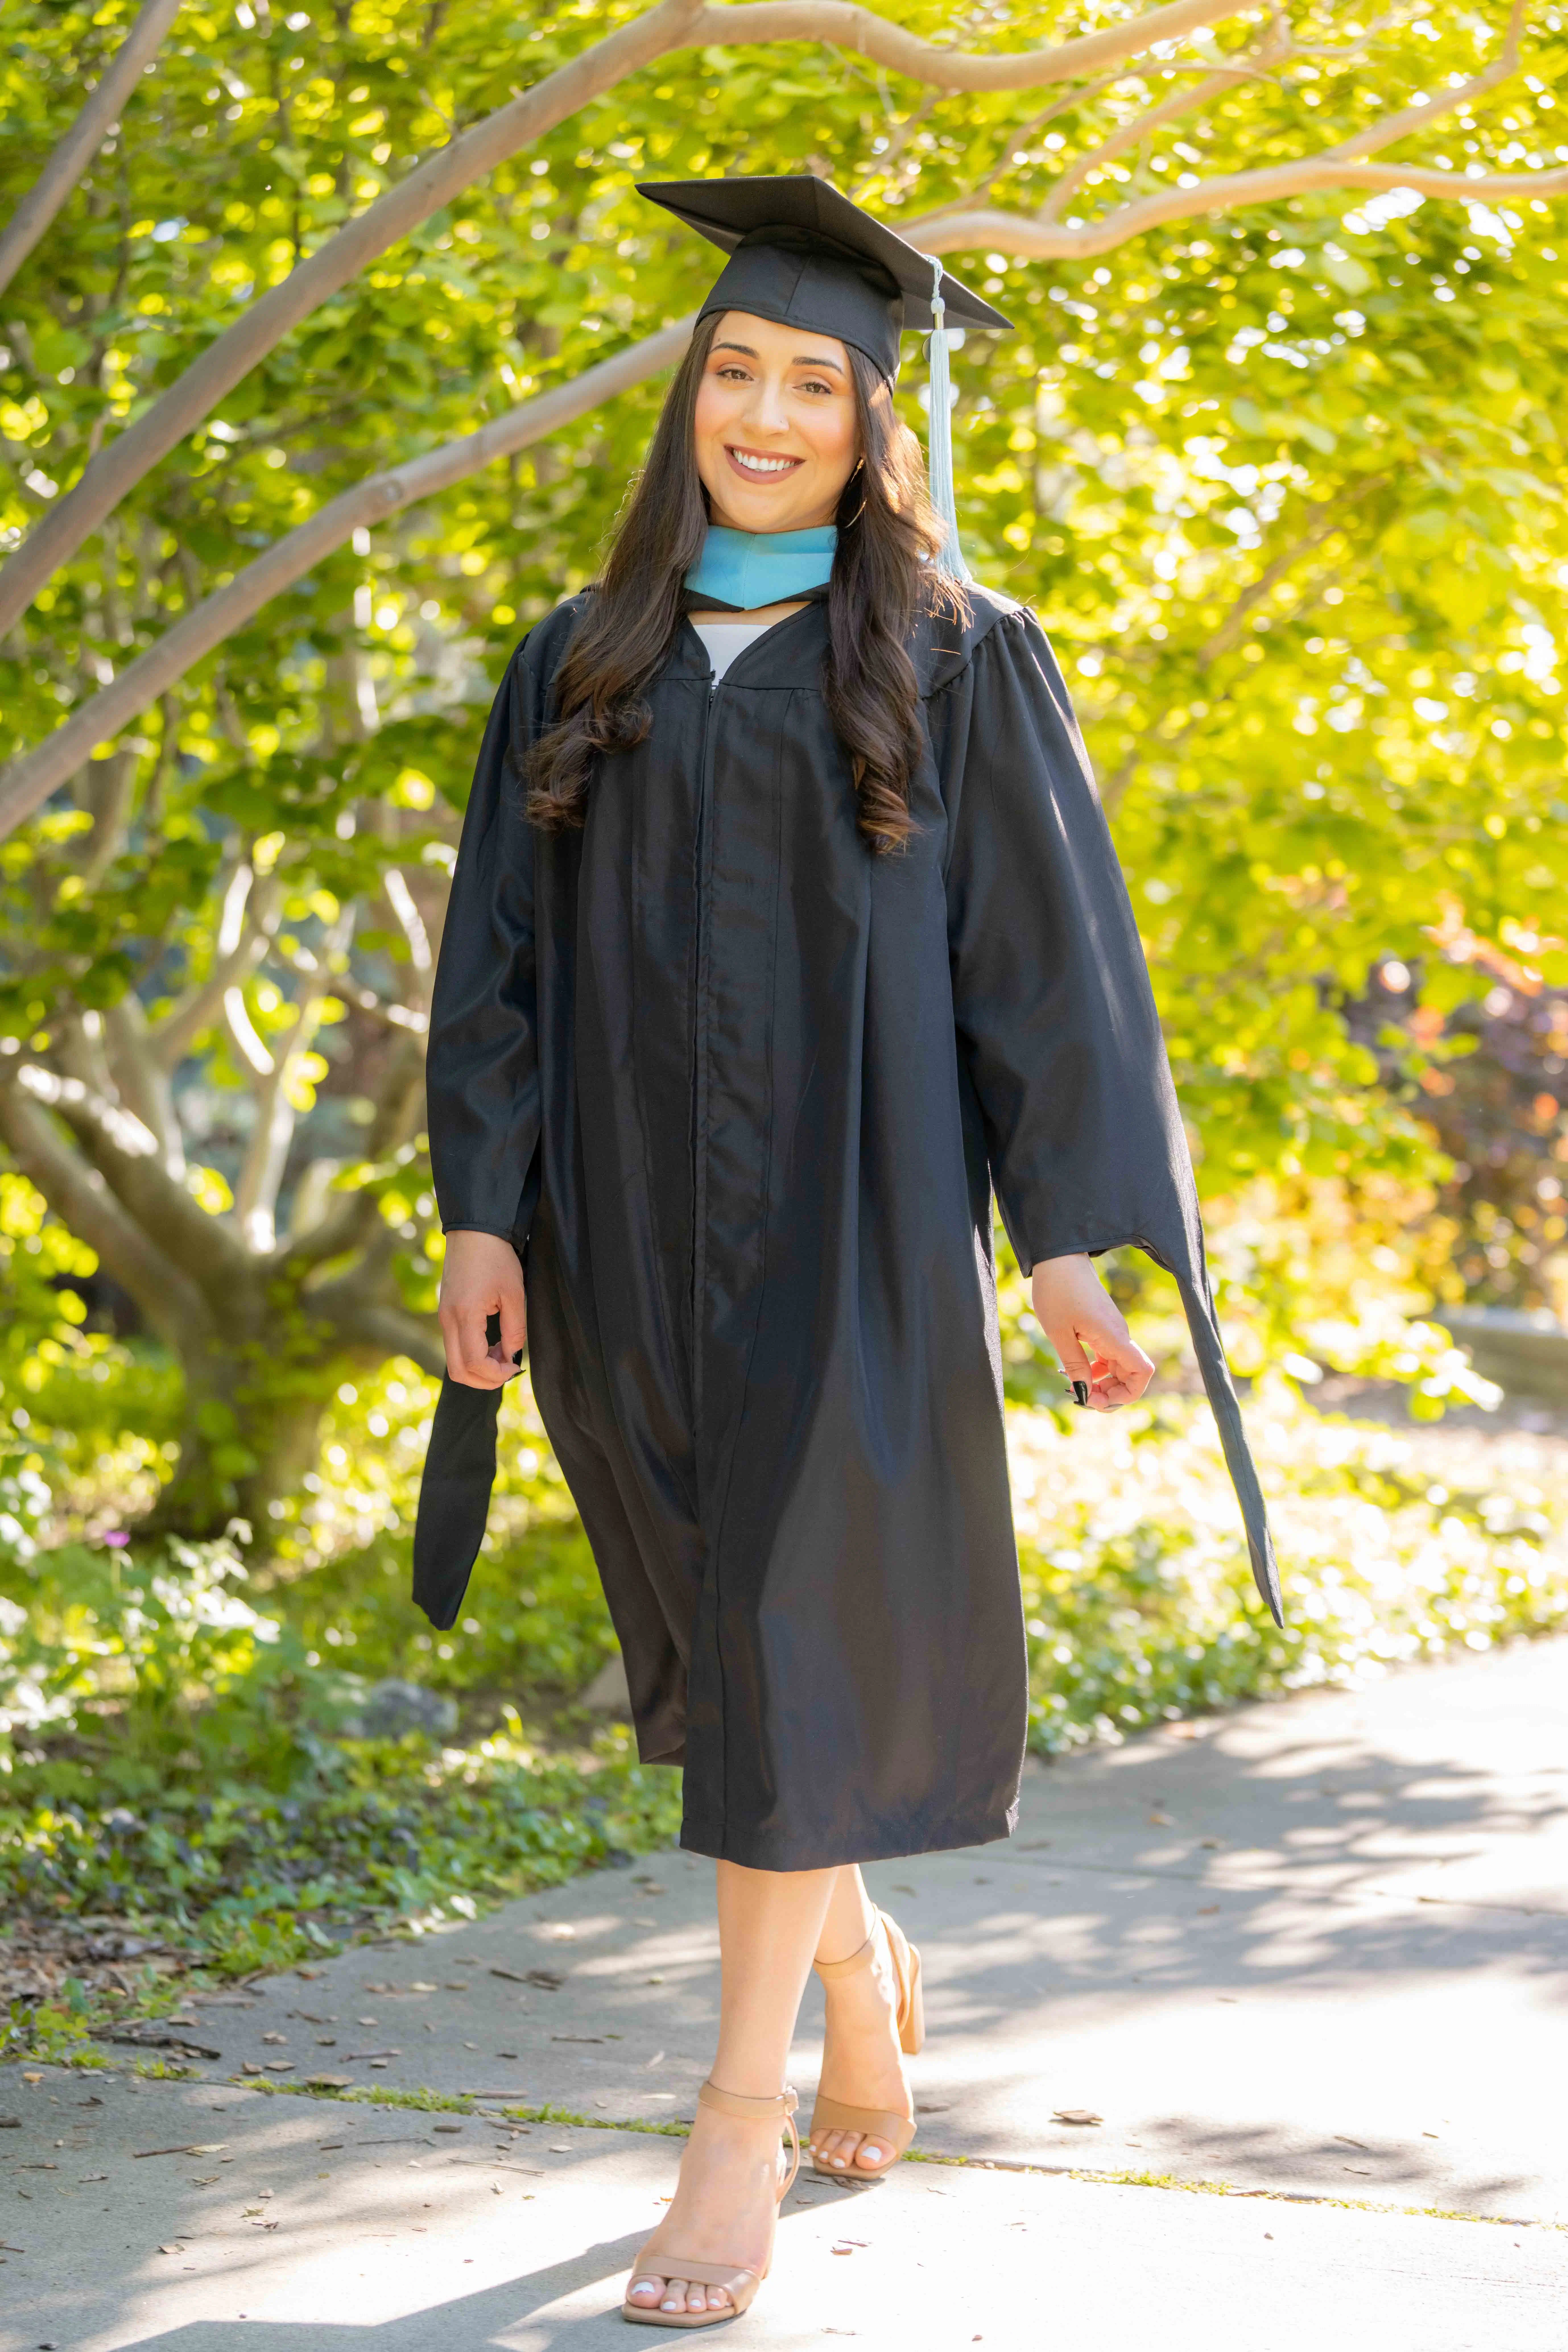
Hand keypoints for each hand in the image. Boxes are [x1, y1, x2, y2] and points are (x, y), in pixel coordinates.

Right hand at [438, 1230, 526, 1388]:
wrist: (474, 1230)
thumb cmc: (496, 1258)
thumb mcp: (514, 1294)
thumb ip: (514, 1330)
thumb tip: (512, 1357)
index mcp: (464, 1315)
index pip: (474, 1363)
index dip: (495, 1374)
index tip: (515, 1368)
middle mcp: (447, 1320)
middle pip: (457, 1370)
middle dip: (483, 1380)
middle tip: (507, 1372)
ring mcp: (443, 1317)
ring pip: (454, 1360)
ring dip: (478, 1368)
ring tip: (502, 1356)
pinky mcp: (446, 1312)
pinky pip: (454, 1345)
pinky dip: (472, 1354)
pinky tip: (491, 1345)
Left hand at [1030, 1253, 1153, 1411]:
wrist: (1059, 1257)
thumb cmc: (1057, 1291)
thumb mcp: (1060, 1333)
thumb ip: (1076, 1365)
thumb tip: (1085, 1394)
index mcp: (1114, 1337)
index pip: (1142, 1373)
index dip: (1128, 1394)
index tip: (1099, 1400)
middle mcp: (1120, 1335)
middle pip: (1131, 1375)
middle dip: (1111, 1394)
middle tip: (1082, 1398)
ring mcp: (1113, 1331)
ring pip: (1119, 1368)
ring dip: (1102, 1383)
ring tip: (1075, 1387)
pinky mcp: (1104, 1327)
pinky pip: (1109, 1356)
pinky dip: (1097, 1369)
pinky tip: (1076, 1371)